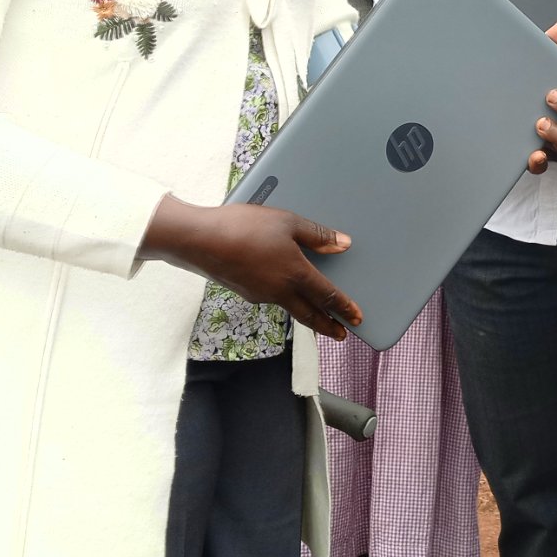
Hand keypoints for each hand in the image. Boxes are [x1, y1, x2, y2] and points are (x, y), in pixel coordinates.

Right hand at [141, 196, 361, 338]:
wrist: (199, 240)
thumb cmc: (243, 227)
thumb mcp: (287, 222)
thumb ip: (317, 234)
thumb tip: (342, 244)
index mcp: (295, 274)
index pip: (328, 297)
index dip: (345, 309)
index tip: (357, 319)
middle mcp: (279, 290)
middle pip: (310, 315)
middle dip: (328, 326)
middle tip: (341, 334)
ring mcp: (260, 294)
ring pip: (290, 308)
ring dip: (307, 314)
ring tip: (317, 313)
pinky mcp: (245, 291)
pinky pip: (272, 297)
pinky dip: (285, 298)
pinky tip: (282, 288)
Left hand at [525, 22, 556, 174]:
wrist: (489, 113)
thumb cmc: (522, 87)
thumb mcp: (531, 65)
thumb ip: (546, 48)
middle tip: (551, 97)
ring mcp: (553, 140)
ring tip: (539, 124)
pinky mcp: (536, 156)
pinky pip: (543, 166)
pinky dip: (540, 163)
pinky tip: (535, 156)